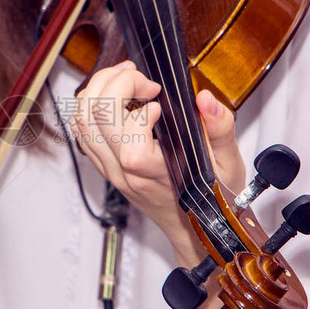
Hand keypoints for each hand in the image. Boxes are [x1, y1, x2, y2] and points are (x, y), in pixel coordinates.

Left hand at [71, 61, 244, 265]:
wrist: (193, 229)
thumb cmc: (211, 199)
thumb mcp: (228, 164)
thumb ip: (220, 129)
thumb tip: (205, 99)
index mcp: (153, 172)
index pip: (128, 137)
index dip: (143, 107)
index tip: (161, 100)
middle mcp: (124, 171)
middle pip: (95, 117)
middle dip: (115, 82)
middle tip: (141, 78)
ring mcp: (110, 169)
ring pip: (81, 121)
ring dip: (99, 89)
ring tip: (126, 79)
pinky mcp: (104, 165)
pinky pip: (82, 131)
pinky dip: (92, 105)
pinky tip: (116, 98)